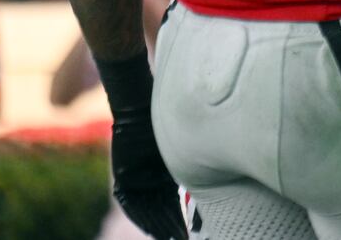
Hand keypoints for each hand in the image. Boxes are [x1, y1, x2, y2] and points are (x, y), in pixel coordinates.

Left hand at [109, 114, 186, 239]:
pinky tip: (149, 230)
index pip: (172, 204)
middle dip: (171, 226)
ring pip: (147, 212)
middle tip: (180, 238)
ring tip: (169, 238)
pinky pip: (131, 205)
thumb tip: (218, 173)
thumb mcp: (181, 148)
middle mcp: (150, 181)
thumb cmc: (166, 124)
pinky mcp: (122, 180)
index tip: (187, 233)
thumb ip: (192, 163)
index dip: (179, 219)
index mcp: (164, 175)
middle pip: (161, 211)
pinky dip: (139, 218)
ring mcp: (136, 182)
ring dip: (157, 226)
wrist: (140, 113)